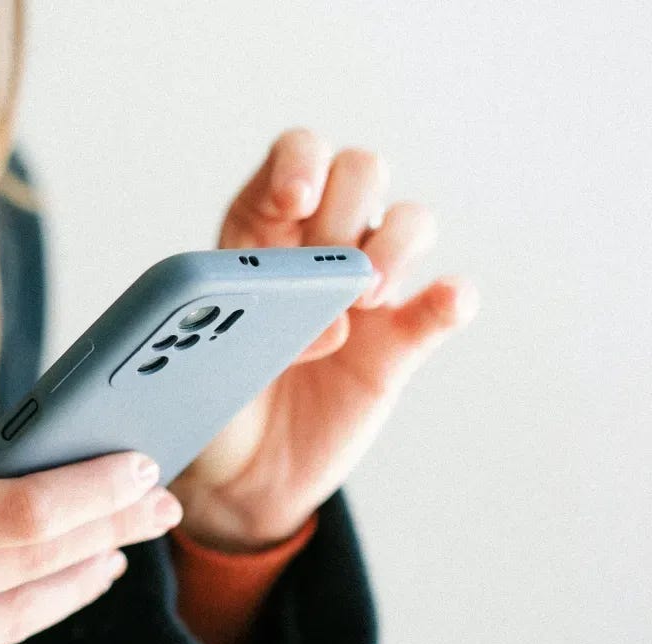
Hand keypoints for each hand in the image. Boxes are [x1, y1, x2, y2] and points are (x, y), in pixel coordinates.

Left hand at [170, 129, 477, 551]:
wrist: (240, 477)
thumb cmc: (211, 403)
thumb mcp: (199, 362)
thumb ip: (248, 330)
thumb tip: (328, 323)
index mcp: (261, 231)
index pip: (295, 157)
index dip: (301, 162)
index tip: (296, 200)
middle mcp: (320, 246)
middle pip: (361, 172)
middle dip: (348, 207)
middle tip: (327, 267)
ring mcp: (367, 290)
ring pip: (410, 221)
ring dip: (396, 245)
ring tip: (365, 300)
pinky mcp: (401, 341)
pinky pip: (445, 303)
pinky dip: (452, 297)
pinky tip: (445, 303)